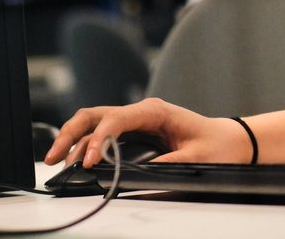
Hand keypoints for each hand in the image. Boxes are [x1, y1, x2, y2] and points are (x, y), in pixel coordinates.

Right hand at [44, 97, 241, 166]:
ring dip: (73, 139)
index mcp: (155, 111)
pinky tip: (74, 158)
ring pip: (95, 122)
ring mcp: (136, 120)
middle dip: (71, 133)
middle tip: (53, 157)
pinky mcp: (134, 131)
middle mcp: (142, 112)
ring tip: (56, 161)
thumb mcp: (195, 157)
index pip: (116, 120)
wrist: (230, 141)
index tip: (87, 162)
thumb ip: (165, 165)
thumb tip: (135, 174)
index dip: (98, 140)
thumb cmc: (216, 146)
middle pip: (96, 115)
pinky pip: (103, 133)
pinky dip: (85, 143)